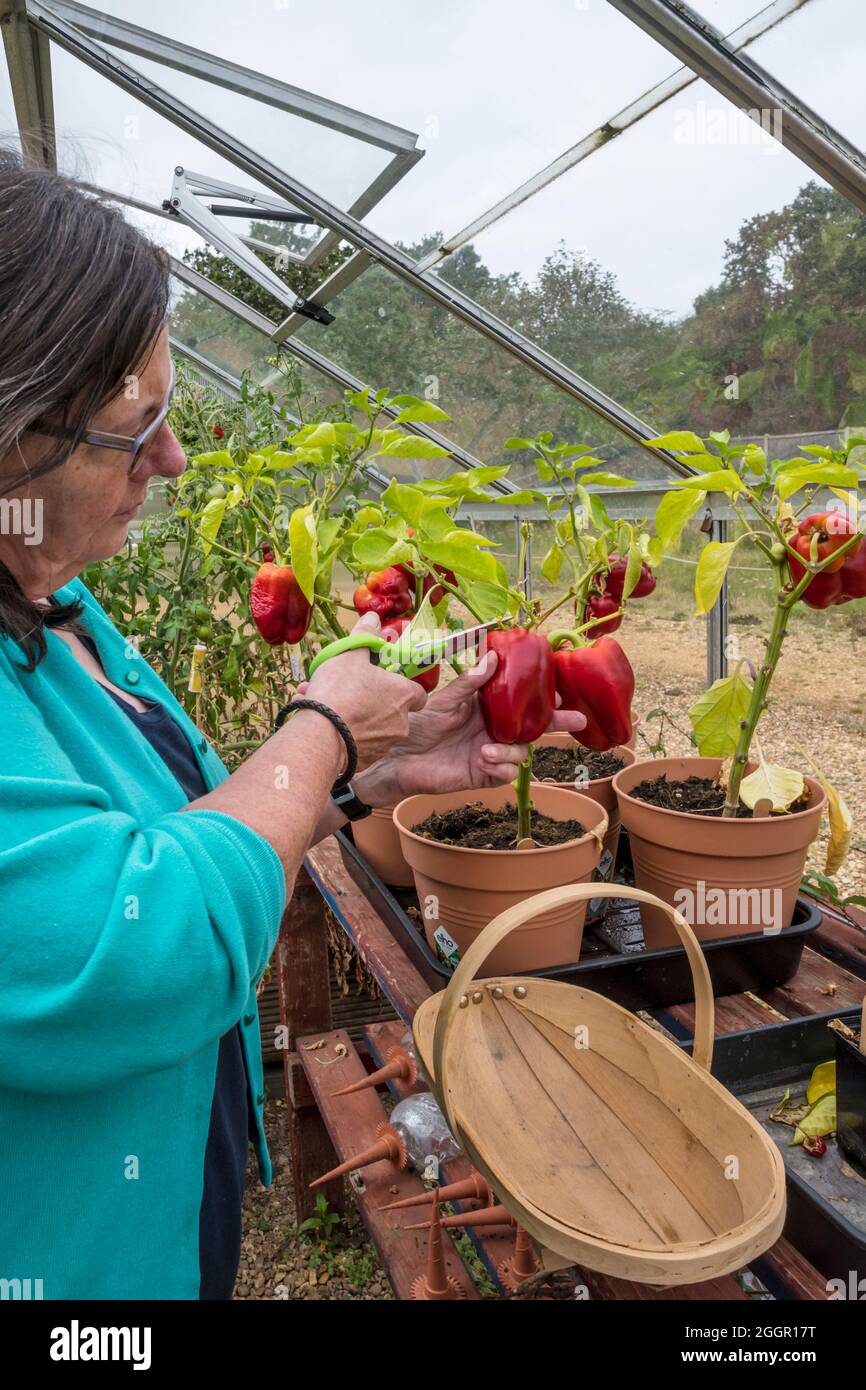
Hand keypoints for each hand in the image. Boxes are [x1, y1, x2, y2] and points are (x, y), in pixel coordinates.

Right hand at [301, 612, 426, 771]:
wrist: (322, 737)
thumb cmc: (342, 692)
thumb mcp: (351, 654)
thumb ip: (365, 635)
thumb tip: (373, 617)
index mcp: (403, 695)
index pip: (417, 692)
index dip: (401, 684)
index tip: (384, 680)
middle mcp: (400, 723)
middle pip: (390, 708)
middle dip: (369, 697)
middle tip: (344, 687)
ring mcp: (384, 744)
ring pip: (370, 724)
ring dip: (350, 711)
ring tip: (320, 700)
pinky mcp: (366, 760)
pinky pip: (356, 741)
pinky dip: (341, 730)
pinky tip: (318, 720)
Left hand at [356, 650, 586, 803]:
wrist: (398, 757)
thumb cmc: (418, 723)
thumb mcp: (444, 699)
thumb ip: (470, 683)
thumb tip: (493, 658)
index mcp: (487, 707)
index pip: (520, 699)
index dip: (542, 696)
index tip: (560, 690)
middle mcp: (493, 729)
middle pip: (533, 726)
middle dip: (556, 722)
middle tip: (576, 719)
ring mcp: (491, 752)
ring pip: (522, 752)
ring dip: (512, 751)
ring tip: (487, 749)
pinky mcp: (483, 774)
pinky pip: (508, 773)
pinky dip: (501, 767)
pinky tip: (483, 759)